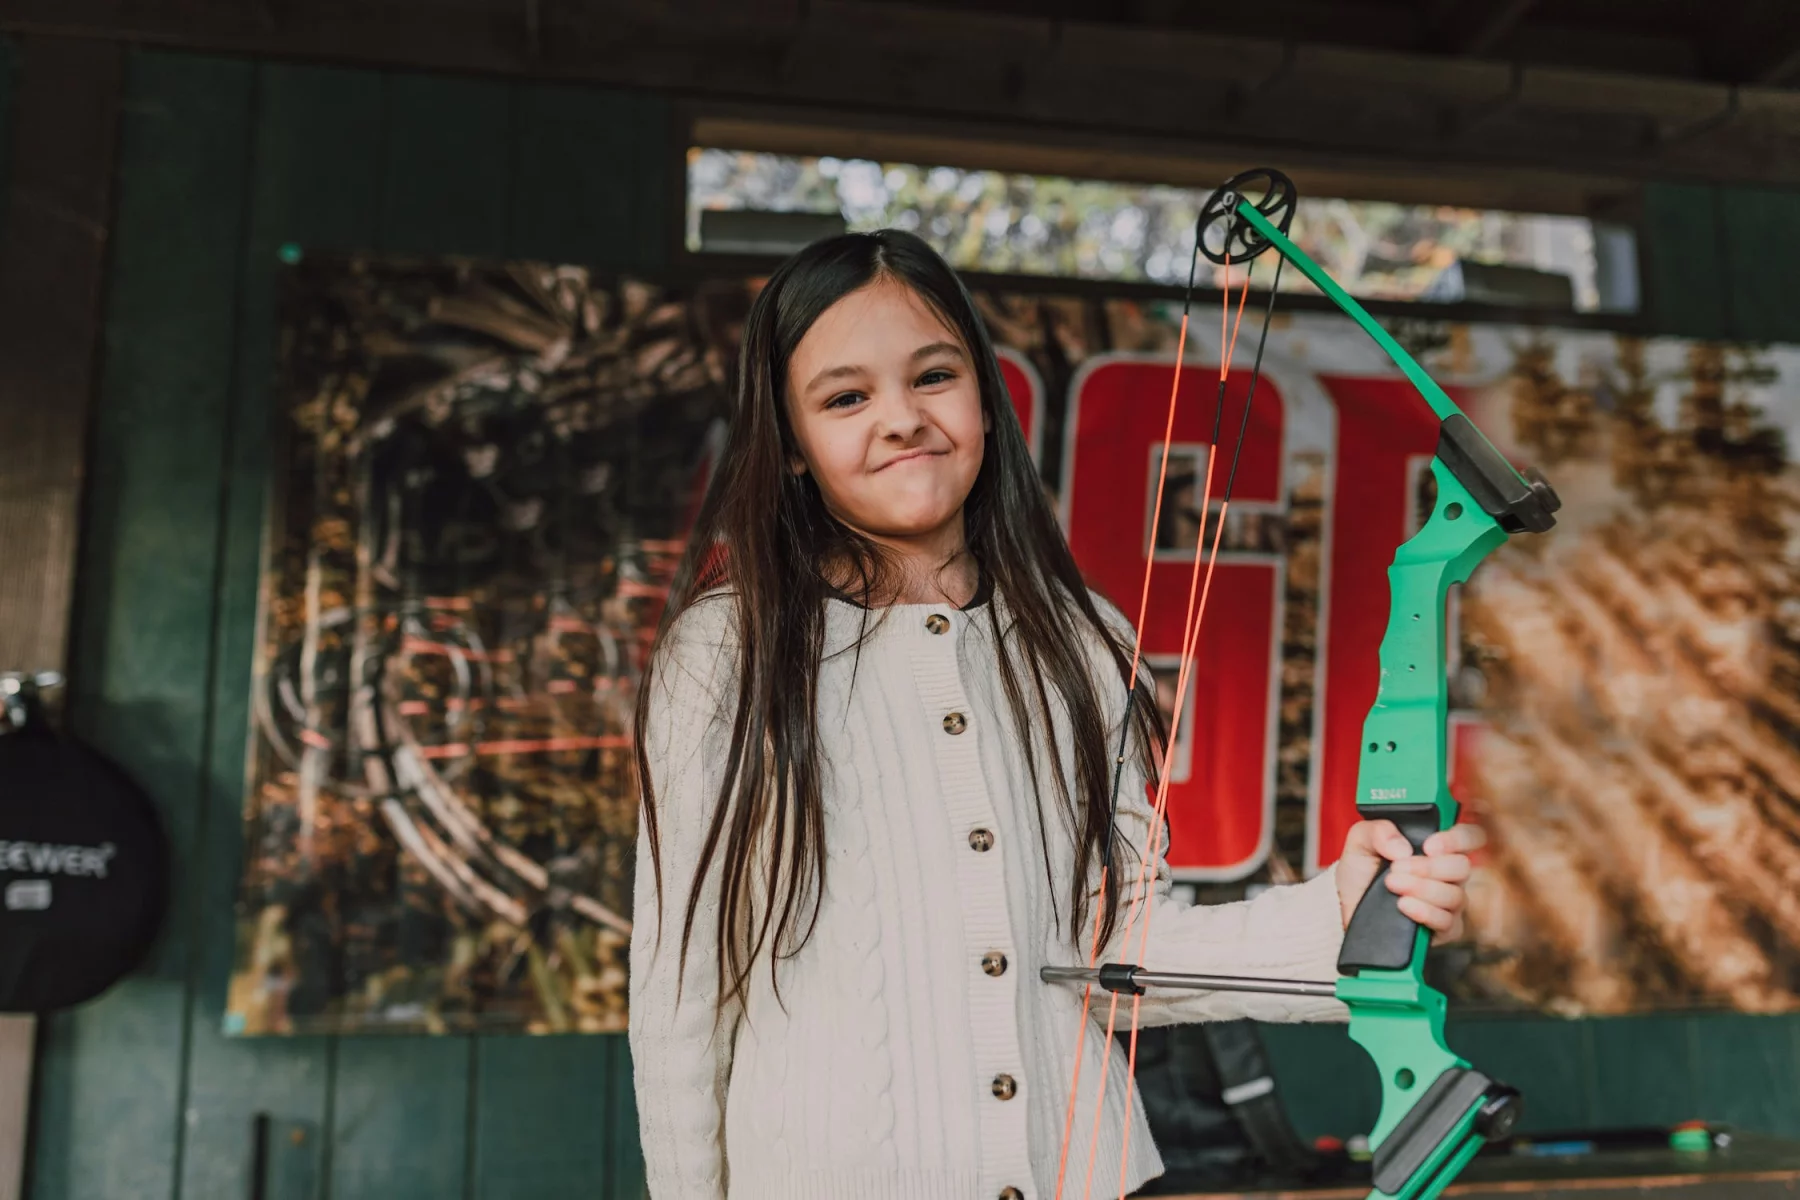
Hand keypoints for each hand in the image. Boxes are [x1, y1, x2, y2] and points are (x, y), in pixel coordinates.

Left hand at [1335, 820, 1485, 942]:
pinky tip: (1403, 905)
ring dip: (1422, 889)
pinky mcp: (1443, 930)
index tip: (1429, 846)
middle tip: (1396, 868)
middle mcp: (1448, 874)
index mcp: (1436, 848)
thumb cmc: (1360, 872)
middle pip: (1462, 867)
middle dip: (1428, 867)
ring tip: (1392, 885)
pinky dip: (1425, 913)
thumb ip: (1378, 831)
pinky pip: (1448, 923)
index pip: (1469, 837)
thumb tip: (1402, 847)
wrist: (1346, 908)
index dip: (1457, 839)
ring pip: (1455, 895)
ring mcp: (1448, 903)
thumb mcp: (1360, 842)